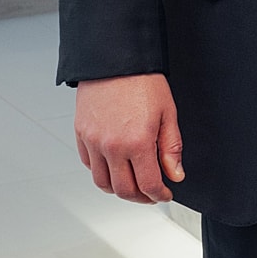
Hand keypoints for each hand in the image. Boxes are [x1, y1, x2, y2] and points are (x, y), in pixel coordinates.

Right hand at [74, 73, 183, 203]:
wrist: (116, 59)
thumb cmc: (143, 81)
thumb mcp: (168, 113)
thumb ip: (171, 148)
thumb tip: (175, 174)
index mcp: (137, 142)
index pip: (148, 184)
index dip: (159, 195)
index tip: (165, 194)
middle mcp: (112, 146)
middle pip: (123, 190)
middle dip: (140, 198)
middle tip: (151, 194)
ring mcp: (93, 142)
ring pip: (102, 182)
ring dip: (119, 189)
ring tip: (132, 183)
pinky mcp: (81, 134)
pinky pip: (88, 165)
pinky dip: (101, 172)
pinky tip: (114, 166)